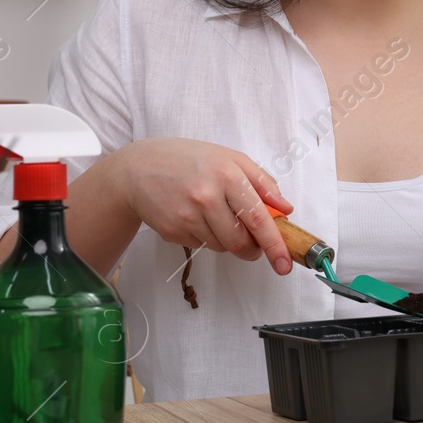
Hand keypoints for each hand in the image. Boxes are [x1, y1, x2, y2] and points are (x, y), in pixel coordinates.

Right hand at [114, 138, 296, 274]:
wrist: (137, 169)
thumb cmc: (189, 160)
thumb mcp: (230, 158)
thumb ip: (262, 182)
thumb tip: (285, 208)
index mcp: (227, 175)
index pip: (258, 218)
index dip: (274, 244)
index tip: (284, 264)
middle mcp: (206, 197)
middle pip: (240, 242)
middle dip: (252, 249)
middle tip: (253, 243)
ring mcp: (186, 216)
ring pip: (222, 247)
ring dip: (228, 241)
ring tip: (217, 216)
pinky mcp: (172, 231)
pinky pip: (202, 246)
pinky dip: (207, 237)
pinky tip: (195, 217)